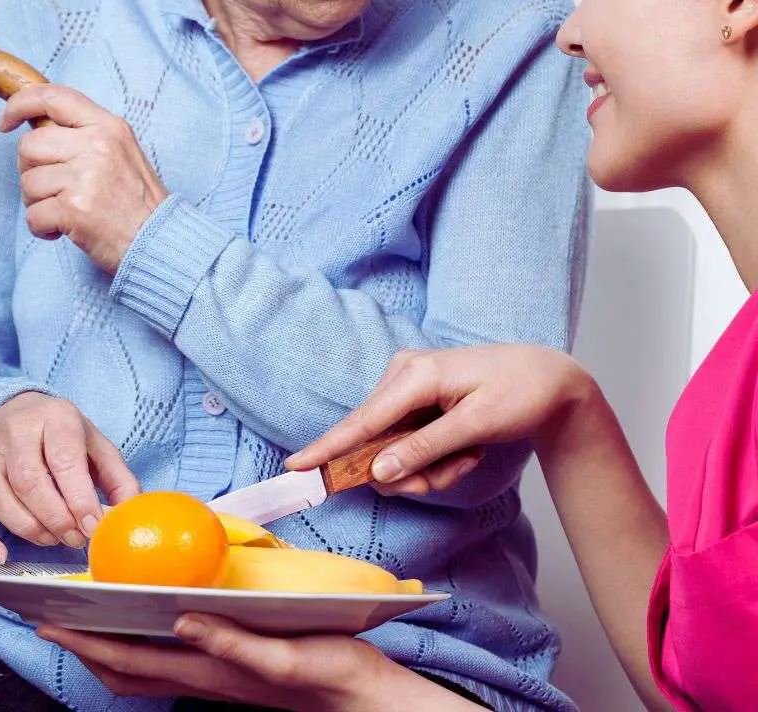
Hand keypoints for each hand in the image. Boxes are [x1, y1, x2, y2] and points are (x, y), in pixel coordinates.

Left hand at [0, 84, 168, 273]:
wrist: (159, 241)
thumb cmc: (139, 203)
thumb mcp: (123, 153)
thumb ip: (87, 136)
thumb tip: (40, 130)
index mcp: (109, 127)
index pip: (54, 97)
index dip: (21, 104)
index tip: (6, 121)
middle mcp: (97, 146)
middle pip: (30, 146)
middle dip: (32, 171)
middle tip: (55, 190)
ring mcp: (85, 177)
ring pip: (27, 183)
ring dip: (39, 203)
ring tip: (68, 212)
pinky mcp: (74, 209)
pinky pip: (32, 215)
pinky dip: (42, 228)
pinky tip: (65, 230)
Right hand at [0, 392, 138, 562]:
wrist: (19, 410)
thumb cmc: (63, 433)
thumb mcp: (96, 444)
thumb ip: (117, 477)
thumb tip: (129, 513)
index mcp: (56, 417)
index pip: (64, 460)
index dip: (79, 498)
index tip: (93, 526)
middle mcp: (18, 431)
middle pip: (30, 482)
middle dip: (56, 518)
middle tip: (76, 538)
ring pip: (0, 497)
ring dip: (29, 528)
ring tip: (54, 539)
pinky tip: (1, 555)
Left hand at [37, 616, 396, 711]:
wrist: (361, 697)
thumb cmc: (331, 672)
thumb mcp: (285, 656)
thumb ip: (233, 643)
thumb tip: (182, 619)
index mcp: (211, 673)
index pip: (132, 661)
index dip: (88, 644)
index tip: (51, 623)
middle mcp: (206, 679)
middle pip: (128, 673)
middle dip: (87, 649)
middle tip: (57, 619)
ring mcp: (218, 678)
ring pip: (146, 671)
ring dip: (112, 649)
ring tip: (93, 620)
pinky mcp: (233, 670)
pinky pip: (172, 662)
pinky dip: (146, 645)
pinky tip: (157, 621)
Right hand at [288, 346, 592, 494]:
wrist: (549, 378)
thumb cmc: (519, 394)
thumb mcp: (476, 425)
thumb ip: (424, 449)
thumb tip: (378, 471)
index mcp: (416, 375)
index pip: (362, 420)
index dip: (328, 448)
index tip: (296, 467)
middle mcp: (403, 373)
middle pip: (378, 443)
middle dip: (414, 470)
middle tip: (457, 469)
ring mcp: (408, 384)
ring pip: (394, 448)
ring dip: (430, 465)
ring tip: (469, 453)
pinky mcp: (416, 396)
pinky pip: (408, 441)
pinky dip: (435, 456)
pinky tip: (465, 446)